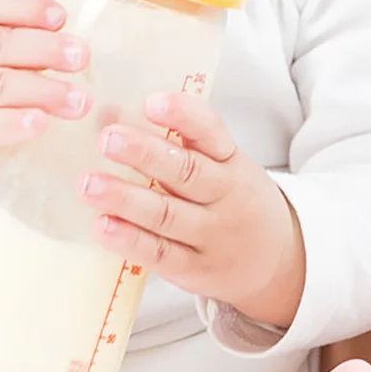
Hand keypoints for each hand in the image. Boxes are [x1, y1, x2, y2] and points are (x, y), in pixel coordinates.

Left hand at [79, 86, 305, 329]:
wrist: (281, 262)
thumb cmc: (233, 199)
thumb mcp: (223, 165)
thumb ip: (179, 143)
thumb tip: (112, 114)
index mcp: (231, 161)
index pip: (211, 132)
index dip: (183, 115)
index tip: (151, 101)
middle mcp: (225, 196)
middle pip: (185, 172)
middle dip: (144, 154)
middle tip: (107, 139)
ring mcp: (212, 235)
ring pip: (167, 214)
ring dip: (125, 198)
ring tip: (89, 184)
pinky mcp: (197, 270)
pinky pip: (161, 254)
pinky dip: (130, 240)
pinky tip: (103, 225)